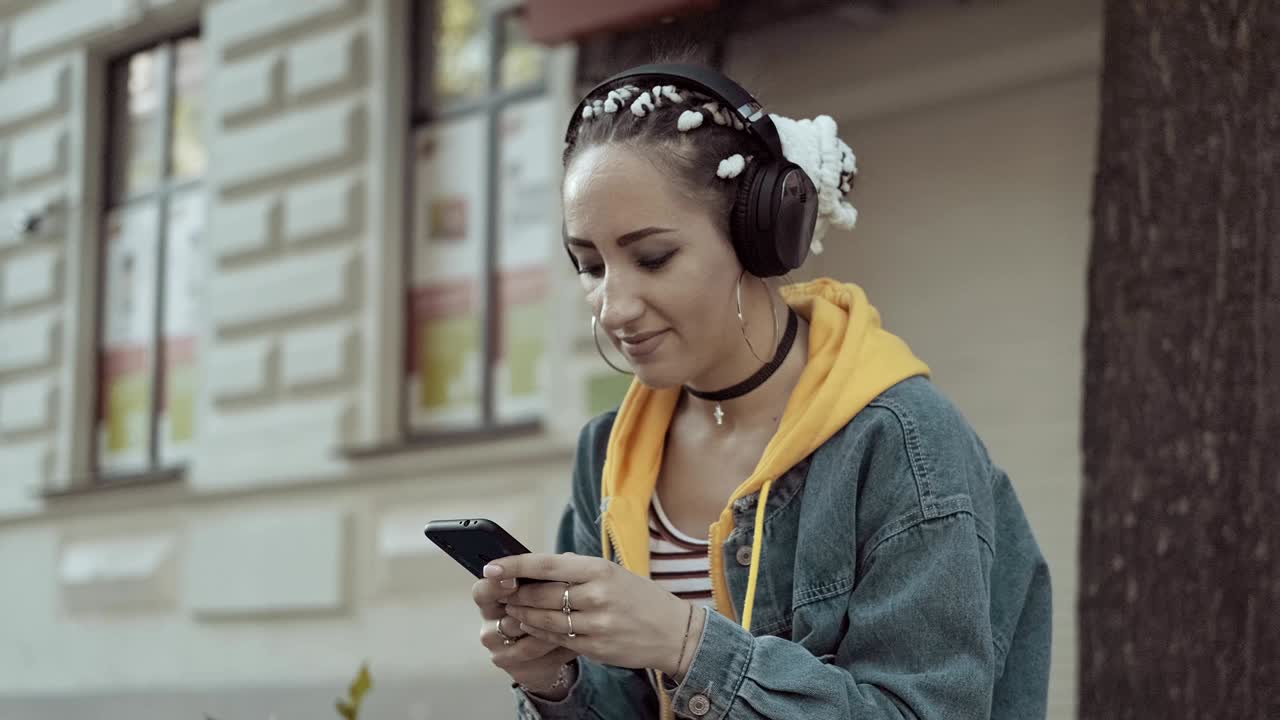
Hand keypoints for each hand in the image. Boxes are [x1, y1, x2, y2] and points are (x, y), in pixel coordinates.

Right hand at [472, 575, 577, 691]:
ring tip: (574, 619)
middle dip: (530, 609)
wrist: (548, 651)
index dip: (495, 586)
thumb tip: (568, 558)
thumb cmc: (545, 610)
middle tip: (554, 602)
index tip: (512, 581)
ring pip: (523, 638)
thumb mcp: (545, 589)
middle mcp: (489, 626)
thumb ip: (550, 575)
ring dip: (550, 627)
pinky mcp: (513, 668)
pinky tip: (573, 639)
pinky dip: (556, 646)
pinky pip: (535, 656)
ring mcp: (499, 649)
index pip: (482, 591)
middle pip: (502, 617)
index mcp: (491, 600)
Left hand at [485, 553, 703, 678]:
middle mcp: (597, 596)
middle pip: (539, 596)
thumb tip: (538, 565)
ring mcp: (596, 625)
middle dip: (515, 595)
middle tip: (502, 593)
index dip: (514, 566)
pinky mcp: (595, 648)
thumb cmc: (640, 597)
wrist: (675, 632)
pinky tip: (534, 626)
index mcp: (599, 570)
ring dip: (523, 616)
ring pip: (544, 621)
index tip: (491, 566)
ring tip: (513, 611)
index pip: (546, 565)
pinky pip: (557, 640)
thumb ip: (577, 569)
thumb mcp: (613, 573)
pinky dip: (540, 632)